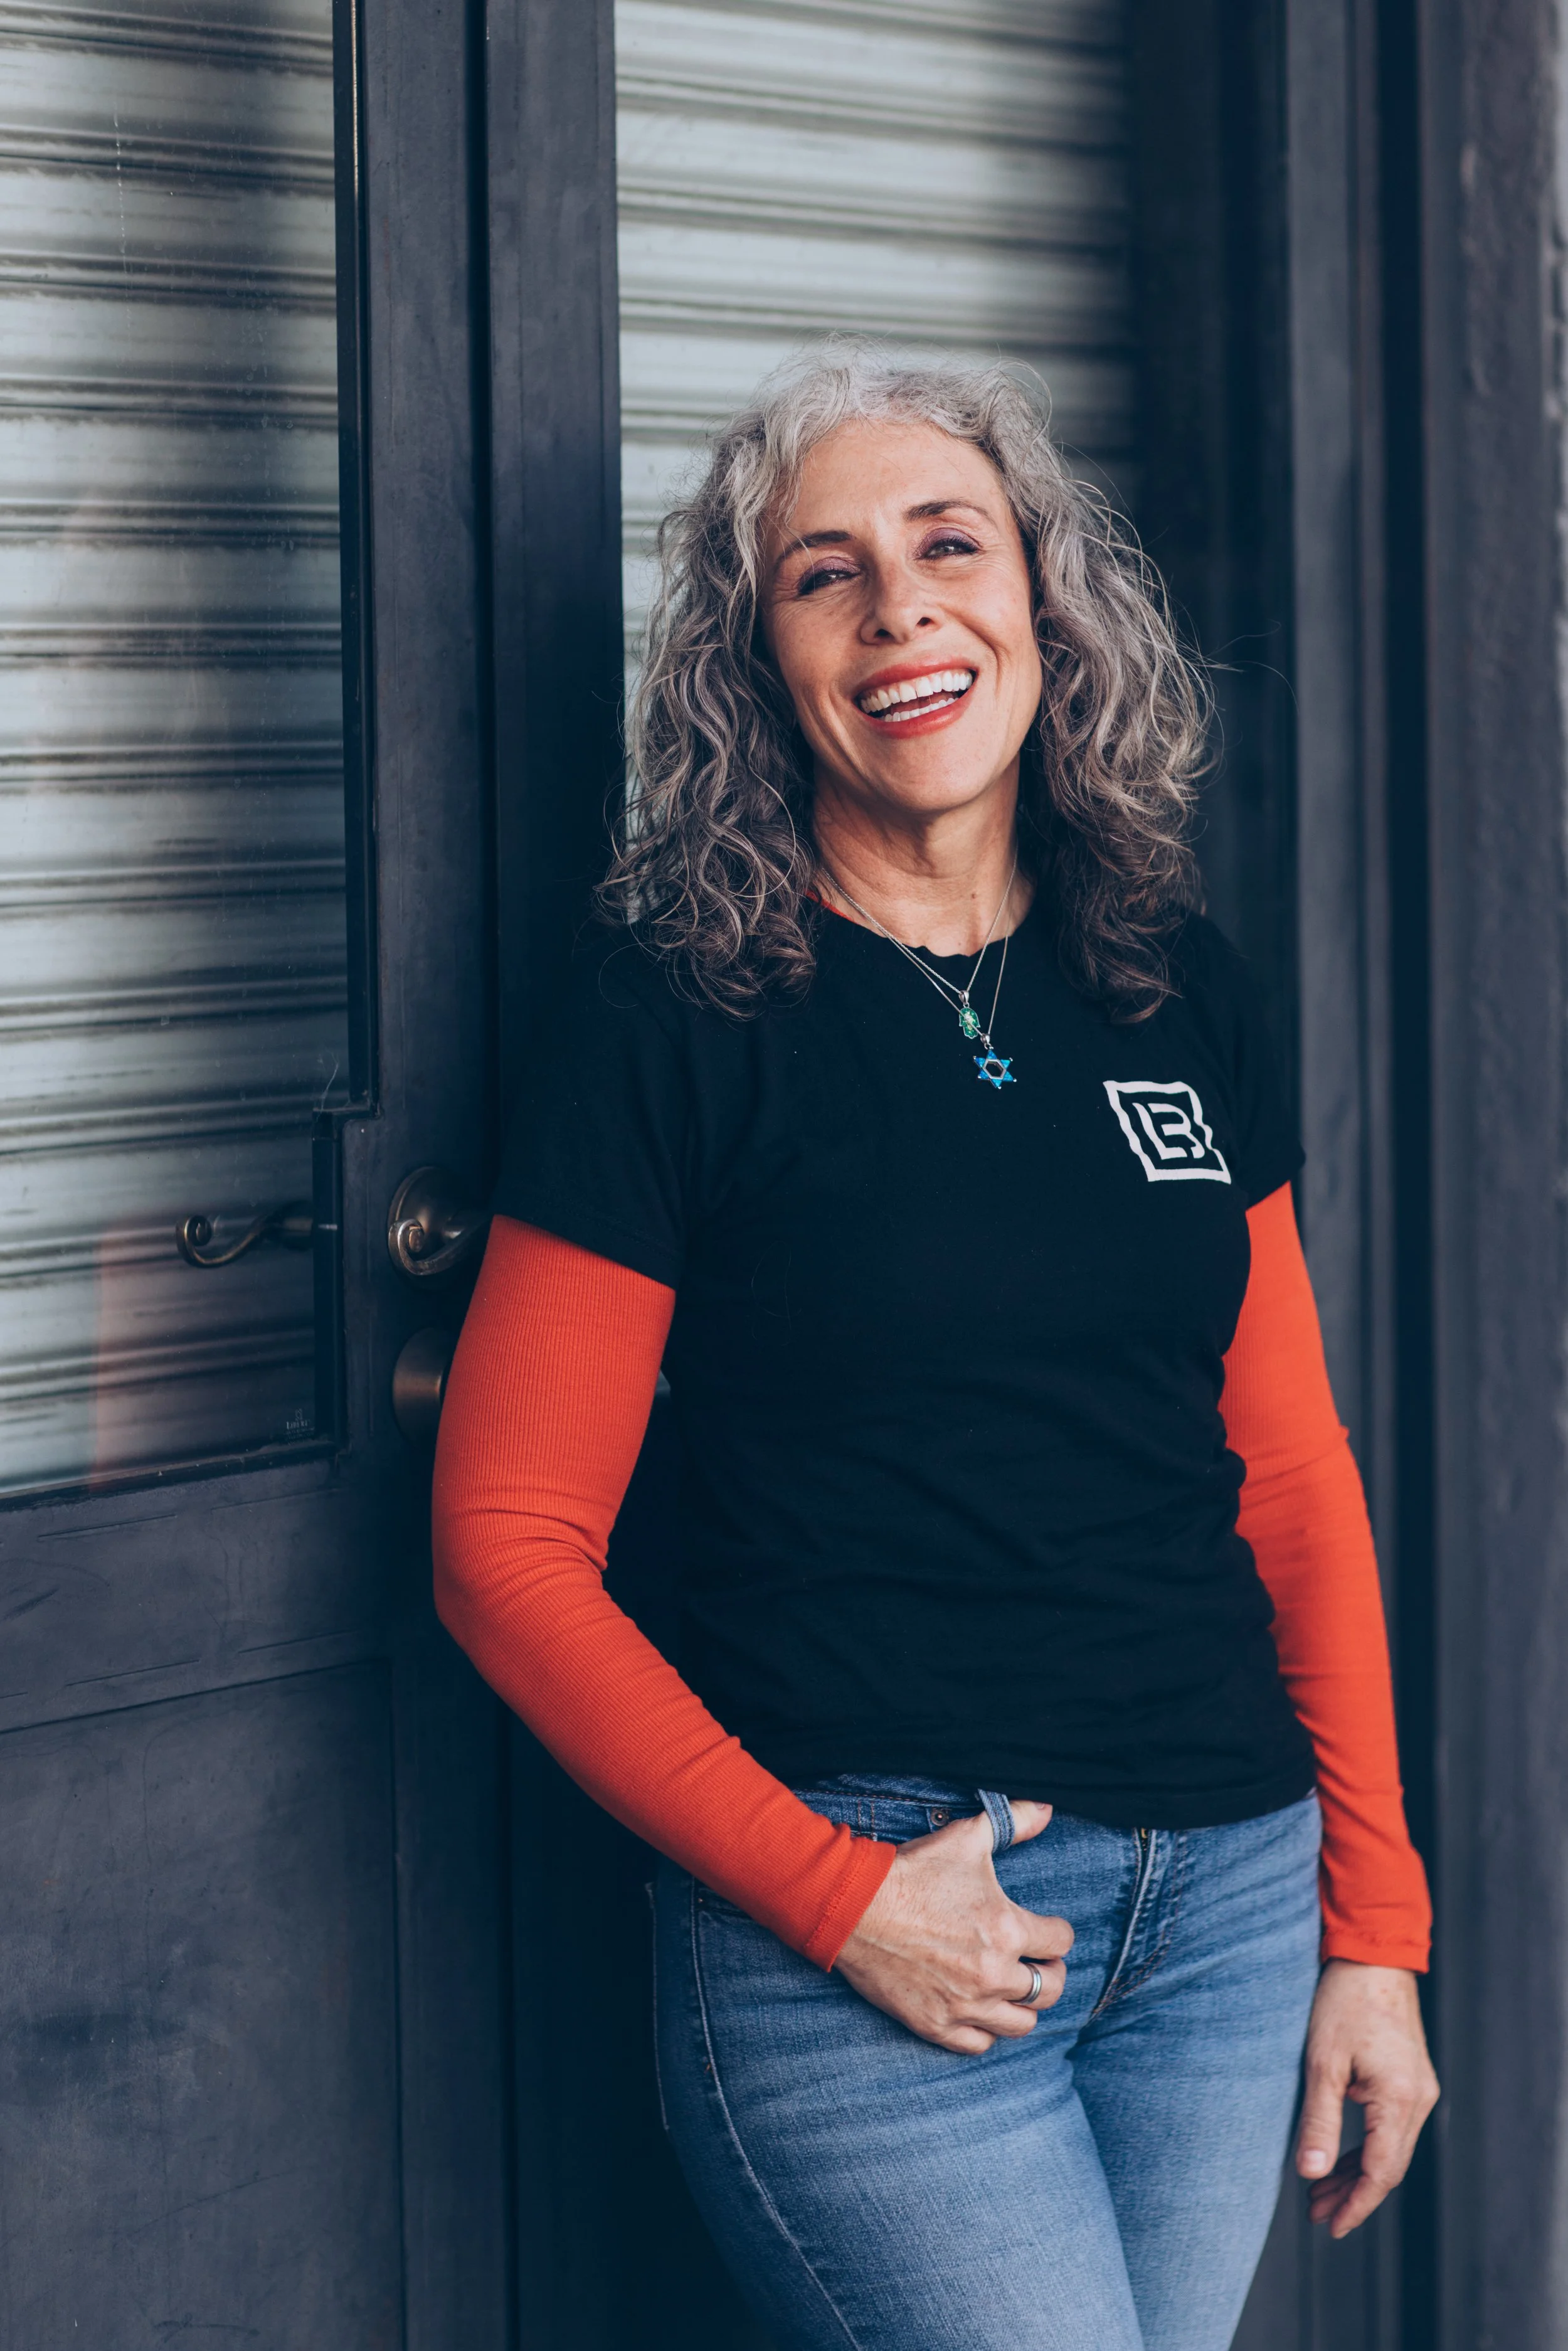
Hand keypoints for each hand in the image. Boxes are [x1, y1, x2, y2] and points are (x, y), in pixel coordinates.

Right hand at [834, 1801, 1072, 2053]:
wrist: (855, 1906)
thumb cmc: (913, 1871)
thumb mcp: (967, 1838)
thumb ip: (1014, 1822)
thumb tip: (1048, 1808)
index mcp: (1007, 1929)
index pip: (1061, 1942)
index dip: (1057, 1933)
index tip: (1047, 1930)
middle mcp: (993, 1973)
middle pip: (1050, 1989)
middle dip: (1050, 1973)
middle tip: (1037, 1962)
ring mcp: (965, 2005)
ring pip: (1022, 2024)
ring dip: (1022, 2005)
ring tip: (1012, 1988)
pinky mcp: (936, 2025)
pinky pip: (979, 2045)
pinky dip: (985, 2031)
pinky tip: (980, 2011)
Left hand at [1294, 1960, 1438, 2235]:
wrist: (1373, 1956)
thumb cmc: (1344, 2001)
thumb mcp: (1323, 2062)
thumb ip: (1320, 2121)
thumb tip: (1312, 2174)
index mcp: (1399, 2099)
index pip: (1382, 2173)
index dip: (1356, 2206)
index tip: (1331, 2228)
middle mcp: (1418, 2099)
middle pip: (1389, 2167)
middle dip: (1352, 2194)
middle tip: (1316, 2214)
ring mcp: (1419, 2089)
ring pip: (1391, 2150)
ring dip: (1358, 2173)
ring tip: (1320, 2192)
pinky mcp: (1411, 2079)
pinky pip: (1392, 2128)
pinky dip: (1367, 2148)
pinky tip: (1341, 2157)